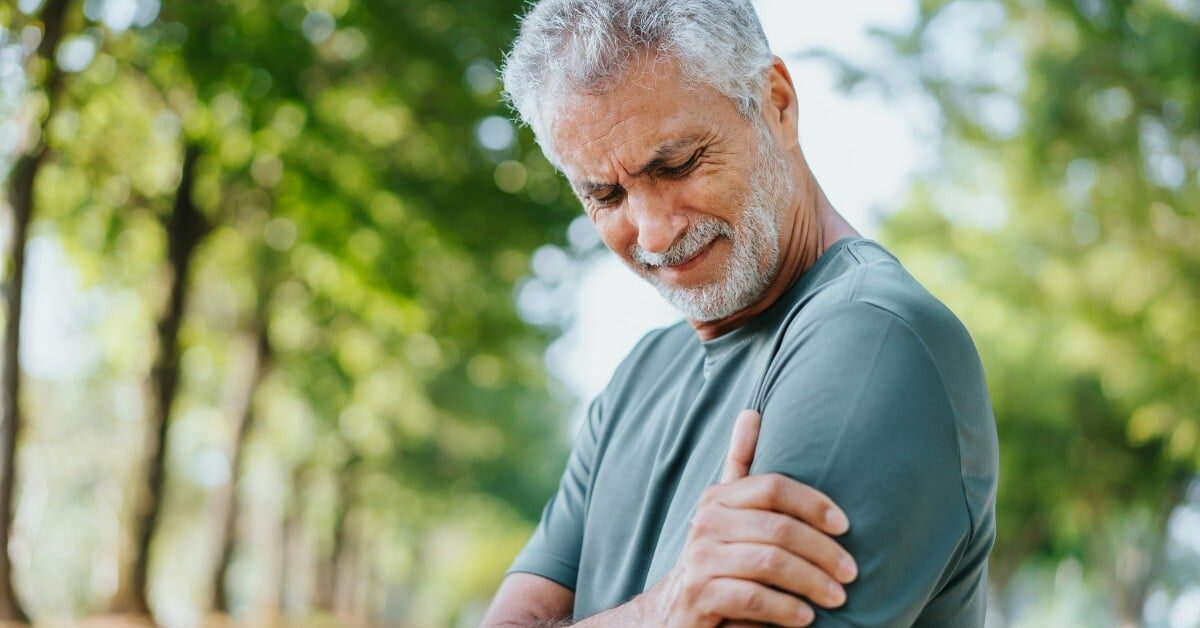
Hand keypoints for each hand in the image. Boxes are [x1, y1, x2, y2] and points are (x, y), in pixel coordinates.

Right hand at [639, 410, 856, 627]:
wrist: (675, 610)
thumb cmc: (717, 555)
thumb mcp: (727, 510)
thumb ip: (740, 464)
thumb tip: (751, 413)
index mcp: (719, 498)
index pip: (773, 487)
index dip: (813, 503)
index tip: (845, 526)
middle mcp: (706, 523)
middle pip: (778, 528)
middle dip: (822, 552)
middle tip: (851, 573)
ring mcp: (700, 560)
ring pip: (769, 563)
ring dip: (811, 582)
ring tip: (837, 598)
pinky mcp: (699, 596)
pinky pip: (752, 598)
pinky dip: (785, 608)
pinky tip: (805, 616)